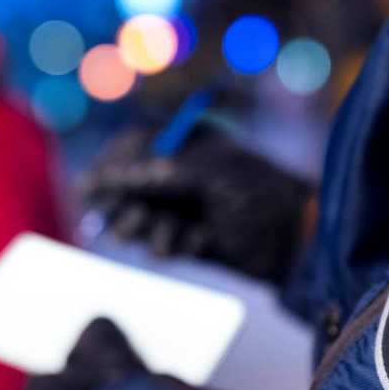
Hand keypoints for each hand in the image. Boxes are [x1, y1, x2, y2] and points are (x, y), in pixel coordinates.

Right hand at [84, 125, 314, 284]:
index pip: (130, 148)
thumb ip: (149, 175)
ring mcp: (185, 206)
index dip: (109, 168)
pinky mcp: (192, 239)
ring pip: (142, 219)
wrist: (297, 237)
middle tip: (132, 222)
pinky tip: (198, 244)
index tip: (91, 190)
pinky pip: (162, 243)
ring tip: (169, 237)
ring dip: (150, 230)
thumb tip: (98, 178)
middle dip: (127, 207)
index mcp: (185, 144)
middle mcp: (180, 173)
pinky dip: (175, 245)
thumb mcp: (203, 175)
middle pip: (129, 188)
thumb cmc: (256, 192)